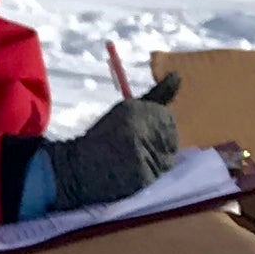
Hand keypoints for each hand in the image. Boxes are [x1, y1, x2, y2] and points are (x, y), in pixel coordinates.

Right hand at [43, 79, 179, 213]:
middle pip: (171, 140)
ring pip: (167, 160)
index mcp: (133, 111)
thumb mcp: (129, 109)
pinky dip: (149, 177)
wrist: (76, 169)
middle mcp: (138, 131)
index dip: (158, 129)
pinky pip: (158, 177)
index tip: (139, 135)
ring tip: (132, 163)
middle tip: (134, 151)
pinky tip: (132, 175)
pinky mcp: (141, 178)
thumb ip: (157, 95)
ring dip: (156, 162)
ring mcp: (140, 156)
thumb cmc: (104, 137)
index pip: (168, 119)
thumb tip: (177, 75)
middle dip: (159, 145)